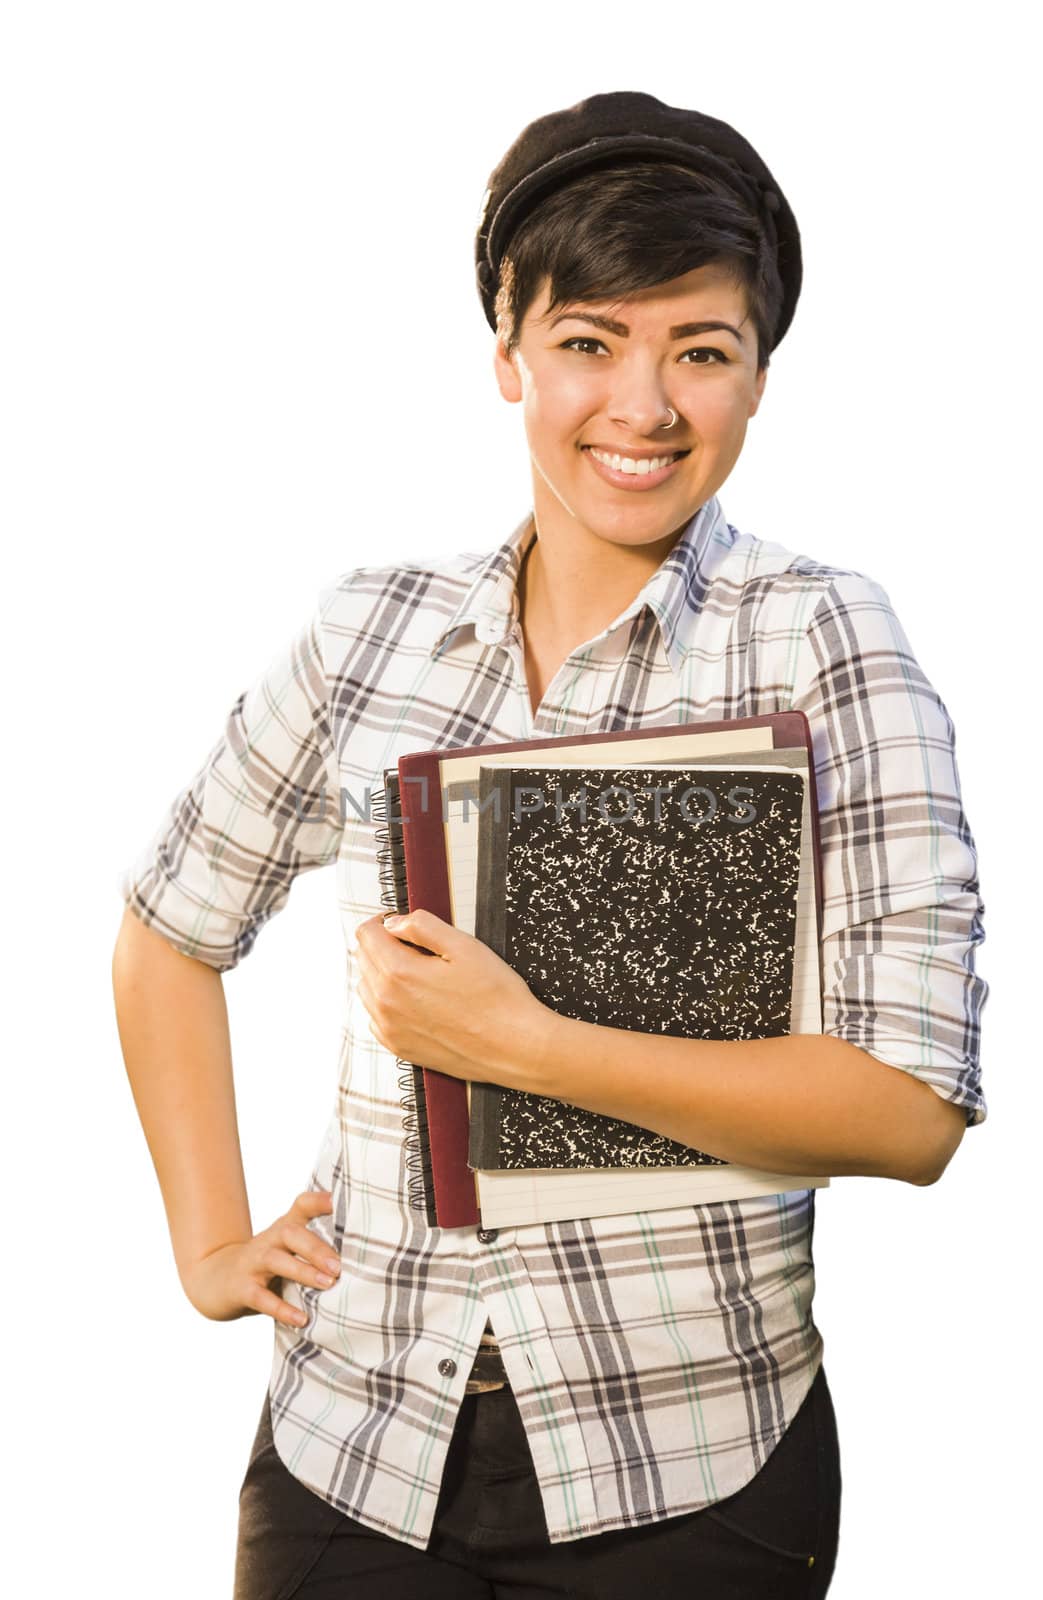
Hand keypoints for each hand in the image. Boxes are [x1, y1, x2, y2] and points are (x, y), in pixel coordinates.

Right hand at [182, 1190, 341, 1329]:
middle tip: (339, 1266)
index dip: (319, 1200)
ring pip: (275, 1260)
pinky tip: (301, 1319)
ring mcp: (252, 1263)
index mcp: (284, 1229)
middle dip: (316, 1247)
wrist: (216, 1282)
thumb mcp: (288, 1250)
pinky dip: (282, 1309)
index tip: (338, 1200)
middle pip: (290, 1232)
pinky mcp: (242, 1289)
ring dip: (303, 1272)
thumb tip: (364, 1255)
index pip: (301, 1205)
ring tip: (328, 1284)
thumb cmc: (268, 1266)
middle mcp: (268, 1240)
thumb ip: (318, 1247)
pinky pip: (261, 1298)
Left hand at [353, 908, 555, 1092]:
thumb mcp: (464, 946)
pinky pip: (376, 1016)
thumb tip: (394, 923)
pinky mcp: (398, 1047)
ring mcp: (390, 1028)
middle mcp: (386, 1003)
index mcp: (399, 973)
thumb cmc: (497, 999)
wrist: (514, 1047)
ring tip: (419, 973)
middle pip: (362, 958)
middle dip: (383, 944)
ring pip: (366, 987)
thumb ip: (422, 926)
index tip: (401, 923)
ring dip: (383, 973)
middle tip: (418, 947)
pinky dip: (388, 1002)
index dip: (383, 920)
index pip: (366, 934)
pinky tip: (417, 999)